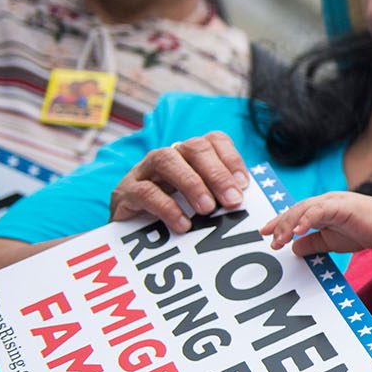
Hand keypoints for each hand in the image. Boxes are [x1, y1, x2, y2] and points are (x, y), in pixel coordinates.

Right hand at [108, 131, 248, 230]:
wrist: (128, 230)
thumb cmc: (174, 214)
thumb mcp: (200, 203)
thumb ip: (221, 198)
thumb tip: (245, 203)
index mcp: (190, 154)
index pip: (214, 140)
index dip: (231, 159)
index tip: (244, 185)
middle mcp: (168, 155)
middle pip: (194, 148)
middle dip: (217, 174)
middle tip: (232, 201)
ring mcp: (144, 170)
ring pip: (166, 160)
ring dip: (192, 183)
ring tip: (207, 209)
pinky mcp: (126, 191)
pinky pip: (146, 191)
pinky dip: (167, 207)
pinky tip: (183, 224)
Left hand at [260, 190, 371, 255]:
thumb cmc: (363, 231)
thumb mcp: (330, 242)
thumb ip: (312, 243)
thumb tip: (293, 249)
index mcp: (320, 209)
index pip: (294, 214)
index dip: (279, 223)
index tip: (265, 234)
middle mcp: (323, 201)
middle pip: (295, 210)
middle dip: (280, 225)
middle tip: (271, 240)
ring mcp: (332, 201)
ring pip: (303, 209)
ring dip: (290, 224)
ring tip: (280, 238)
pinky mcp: (340, 205)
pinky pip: (319, 211)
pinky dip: (307, 219)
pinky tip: (299, 230)